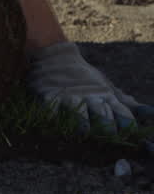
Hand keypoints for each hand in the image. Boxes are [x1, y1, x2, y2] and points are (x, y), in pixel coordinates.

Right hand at [26, 41, 153, 133]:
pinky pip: (51, 106)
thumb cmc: (86, 78)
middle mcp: (90, 97)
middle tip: (110, 135)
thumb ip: (126, 103)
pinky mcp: (50, 96)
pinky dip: (52, 114)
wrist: (57, 59)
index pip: (120, 111)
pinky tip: (53, 122)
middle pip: (101, 112)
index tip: (131, 132)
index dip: (127, 122)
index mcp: (105, 96)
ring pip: (78, 110)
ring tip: (83, 132)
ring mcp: (70, 96)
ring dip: (81, 121)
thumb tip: (152, 113)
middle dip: (107, 124)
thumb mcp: (108, 88)